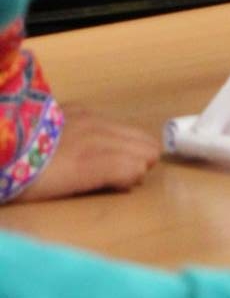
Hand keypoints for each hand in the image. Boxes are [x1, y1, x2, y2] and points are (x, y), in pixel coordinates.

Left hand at [21, 103, 159, 201]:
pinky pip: (107, 118)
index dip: (137, 171)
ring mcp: (86, 120)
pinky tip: (115, 133)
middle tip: (147, 163)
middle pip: (132, 144)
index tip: (137, 178)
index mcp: (87, 163)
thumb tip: (131, 174)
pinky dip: (116, 128)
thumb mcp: (61, 188)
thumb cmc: (27, 177)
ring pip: (123, 129)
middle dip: (143, 154)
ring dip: (134, 140)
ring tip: (143, 148)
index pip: (129, 165)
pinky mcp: (76, 109)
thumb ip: (100, 177)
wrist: (3, 140)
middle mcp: (92, 138)